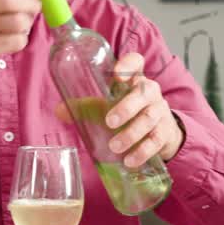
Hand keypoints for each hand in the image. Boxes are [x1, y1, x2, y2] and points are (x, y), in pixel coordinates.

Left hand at [56, 52, 182, 166]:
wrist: (162, 131)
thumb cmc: (132, 113)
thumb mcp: (110, 105)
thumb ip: (87, 107)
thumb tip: (58, 111)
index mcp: (134, 80)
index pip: (136, 63)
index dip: (129, 64)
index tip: (116, 74)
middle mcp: (150, 93)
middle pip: (144, 93)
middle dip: (127, 107)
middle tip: (109, 122)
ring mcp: (160, 112)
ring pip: (149, 119)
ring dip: (132, 134)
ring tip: (115, 147)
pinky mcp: (165, 133)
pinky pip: (156, 141)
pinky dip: (143, 152)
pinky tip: (130, 161)